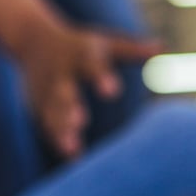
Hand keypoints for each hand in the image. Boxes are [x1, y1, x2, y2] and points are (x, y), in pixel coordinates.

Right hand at [16, 22, 161, 159]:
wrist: (33, 40)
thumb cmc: (80, 45)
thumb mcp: (105, 42)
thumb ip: (132, 49)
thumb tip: (162, 48)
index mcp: (81, 54)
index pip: (90, 64)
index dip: (100, 77)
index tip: (113, 91)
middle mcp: (61, 73)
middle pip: (64, 90)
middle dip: (70, 105)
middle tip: (80, 120)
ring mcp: (46, 91)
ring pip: (52, 111)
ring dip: (61, 128)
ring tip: (72, 147)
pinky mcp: (39, 106)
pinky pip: (47, 125)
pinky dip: (58, 139)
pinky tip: (72, 155)